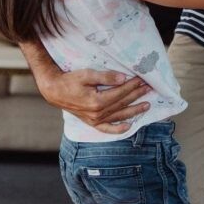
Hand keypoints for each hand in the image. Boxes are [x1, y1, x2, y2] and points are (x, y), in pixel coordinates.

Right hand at [34, 67, 150, 133]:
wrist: (55, 91)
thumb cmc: (70, 80)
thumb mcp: (87, 74)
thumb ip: (106, 77)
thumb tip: (123, 78)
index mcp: (97, 101)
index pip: (121, 93)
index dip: (132, 85)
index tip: (142, 79)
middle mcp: (98, 113)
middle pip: (122, 103)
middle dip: (137, 95)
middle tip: (149, 88)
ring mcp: (95, 120)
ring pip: (119, 116)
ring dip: (134, 111)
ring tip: (147, 105)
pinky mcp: (91, 122)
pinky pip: (107, 129)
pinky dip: (118, 129)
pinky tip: (129, 126)